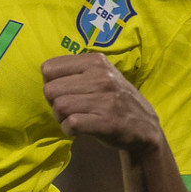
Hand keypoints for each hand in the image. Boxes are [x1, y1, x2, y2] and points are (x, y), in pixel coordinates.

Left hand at [41, 53, 163, 154]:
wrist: (145, 127)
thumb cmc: (115, 99)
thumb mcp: (102, 74)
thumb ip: (76, 70)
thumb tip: (46, 76)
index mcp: (95, 61)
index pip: (49, 68)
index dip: (51, 83)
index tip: (64, 92)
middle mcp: (101, 77)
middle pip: (51, 90)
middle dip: (53, 103)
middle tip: (68, 109)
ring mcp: (105, 99)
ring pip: (59, 107)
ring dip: (60, 118)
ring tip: (73, 119)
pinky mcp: (107, 121)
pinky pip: (71, 123)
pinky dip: (68, 130)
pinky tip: (77, 130)